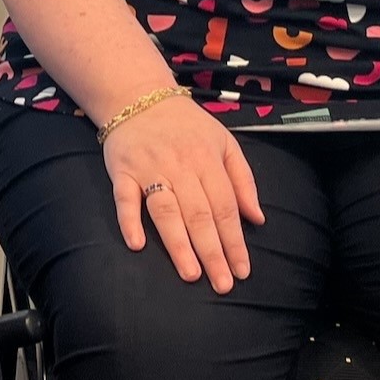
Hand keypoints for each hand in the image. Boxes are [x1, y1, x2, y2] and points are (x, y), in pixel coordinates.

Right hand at [100, 95, 264, 292]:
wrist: (138, 96)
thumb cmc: (186, 125)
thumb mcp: (224, 142)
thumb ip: (242, 179)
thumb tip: (257, 219)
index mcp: (208, 159)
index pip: (225, 207)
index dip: (235, 240)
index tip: (242, 270)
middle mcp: (180, 165)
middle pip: (199, 214)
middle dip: (212, 251)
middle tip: (222, 284)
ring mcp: (149, 168)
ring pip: (166, 210)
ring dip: (178, 243)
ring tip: (191, 273)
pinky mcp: (122, 171)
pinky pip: (125, 198)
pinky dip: (129, 221)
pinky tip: (137, 244)